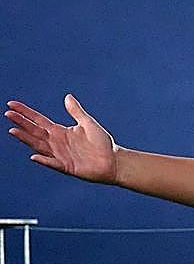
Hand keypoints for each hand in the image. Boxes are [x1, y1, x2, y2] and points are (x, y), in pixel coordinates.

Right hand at [5, 95, 119, 182]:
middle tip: (7, 113)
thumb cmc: (102, 143)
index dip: (25, 113)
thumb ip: (76, 111)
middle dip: (21, 123)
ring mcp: (60, 155)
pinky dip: (44, 160)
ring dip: (26, 139)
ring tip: (13, 131)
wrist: (114, 161)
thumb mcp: (88, 123)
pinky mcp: (66, 166)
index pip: (38, 120)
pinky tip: (34, 156)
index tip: (11, 104)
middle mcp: (56, 143)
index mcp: (60, 131)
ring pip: (38, 146)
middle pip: (34, 131)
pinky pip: (53, 163)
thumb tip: (67, 96)